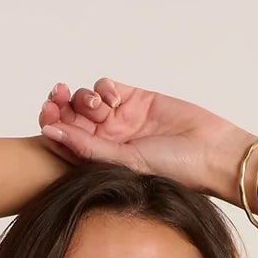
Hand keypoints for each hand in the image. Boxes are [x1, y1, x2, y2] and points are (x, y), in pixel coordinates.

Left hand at [36, 80, 244, 197]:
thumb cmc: (173, 171)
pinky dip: (103, 87)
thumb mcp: (125, 163)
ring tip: (98, 107)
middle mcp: (108, 142)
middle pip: (71, 119)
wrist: (210, 153)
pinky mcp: (136, 99)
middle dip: (60, 108)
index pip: (66, 144)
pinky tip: (112, 99)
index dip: (52, 128)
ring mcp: (121, 120)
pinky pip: (107, 86)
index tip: (48, 120)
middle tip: (57, 100)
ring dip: (83, 98)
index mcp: (100, 164)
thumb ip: (88, 148)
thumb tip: (51, 133)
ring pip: (86, 100)